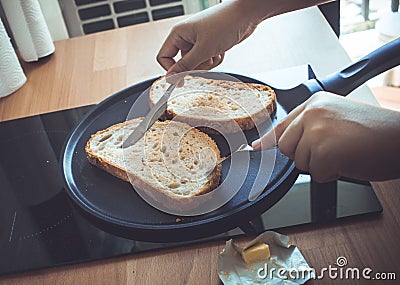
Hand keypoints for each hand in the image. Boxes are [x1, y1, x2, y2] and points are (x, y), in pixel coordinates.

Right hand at [157, 1, 259, 75]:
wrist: (246, 15)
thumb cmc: (224, 24)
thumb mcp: (203, 49)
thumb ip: (186, 66)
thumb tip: (170, 78)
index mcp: (178, 34)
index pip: (164, 57)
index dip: (171, 70)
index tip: (181, 81)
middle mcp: (186, 37)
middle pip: (183, 63)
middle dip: (197, 65)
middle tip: (207, 58)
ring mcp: (198, 41)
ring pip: (197, 64)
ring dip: (209, 63)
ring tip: (217, 50)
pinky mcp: (209, 45)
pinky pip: (208, 60)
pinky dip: (216, 59)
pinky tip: (222, 49)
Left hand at [252, 92, 399, 181]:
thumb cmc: (376, 132)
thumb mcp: (337, 121)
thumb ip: (307, 128)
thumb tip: (269, 143)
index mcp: (315, 102)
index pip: (282, 125)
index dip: (269, 140)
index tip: (255, 147)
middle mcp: (312, 112)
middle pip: (286, 147)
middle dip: (306, 156)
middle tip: (334, 150)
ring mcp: (316, 130)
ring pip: (300, 162)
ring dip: (321, 165)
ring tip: (345, 153)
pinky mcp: (323, 150)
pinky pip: (316, 174)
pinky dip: (331, 174)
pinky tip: (348, 161)